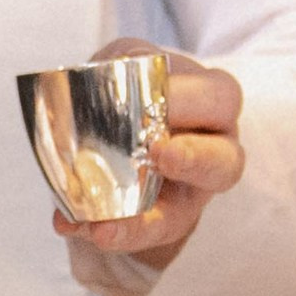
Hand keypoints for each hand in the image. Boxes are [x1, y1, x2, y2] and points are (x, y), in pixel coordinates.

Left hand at [53, 37, 243, 272]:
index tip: (161, 102)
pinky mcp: (158, 223)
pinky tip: (70, 225)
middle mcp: (213, 151)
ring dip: (140, 225)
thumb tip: (120, 70)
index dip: (192, 102)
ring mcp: (187, 195)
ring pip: (180, 218)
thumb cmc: (131, 84)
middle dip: (195, 161)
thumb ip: (125, 63)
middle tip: (161, 155)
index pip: (220, 99)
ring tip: (103, 227)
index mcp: (213, 103)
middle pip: (225, 164)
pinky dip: (104, 232)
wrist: (109, 120)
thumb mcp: (129, 59)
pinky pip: (137, 236)